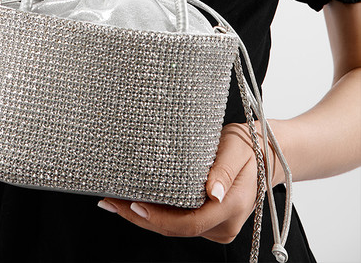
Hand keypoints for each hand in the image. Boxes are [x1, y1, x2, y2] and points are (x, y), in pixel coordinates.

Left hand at [97, 120, 279, 243]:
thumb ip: (224, 169)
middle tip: (110, 201)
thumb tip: (213, 191)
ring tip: (115, 200)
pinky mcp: (210, 222)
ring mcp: (218, 226)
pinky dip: (157, 214)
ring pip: (175, 228)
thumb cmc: (249, 146)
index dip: (159, 217)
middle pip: (176, 230)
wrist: (265, 154)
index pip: (190, 223)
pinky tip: (137, 201)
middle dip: (140, 218)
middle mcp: (225, 224)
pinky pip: (180, 222)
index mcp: (233, 206)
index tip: (134, 204)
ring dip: (145, 216)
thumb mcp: (237, 148)